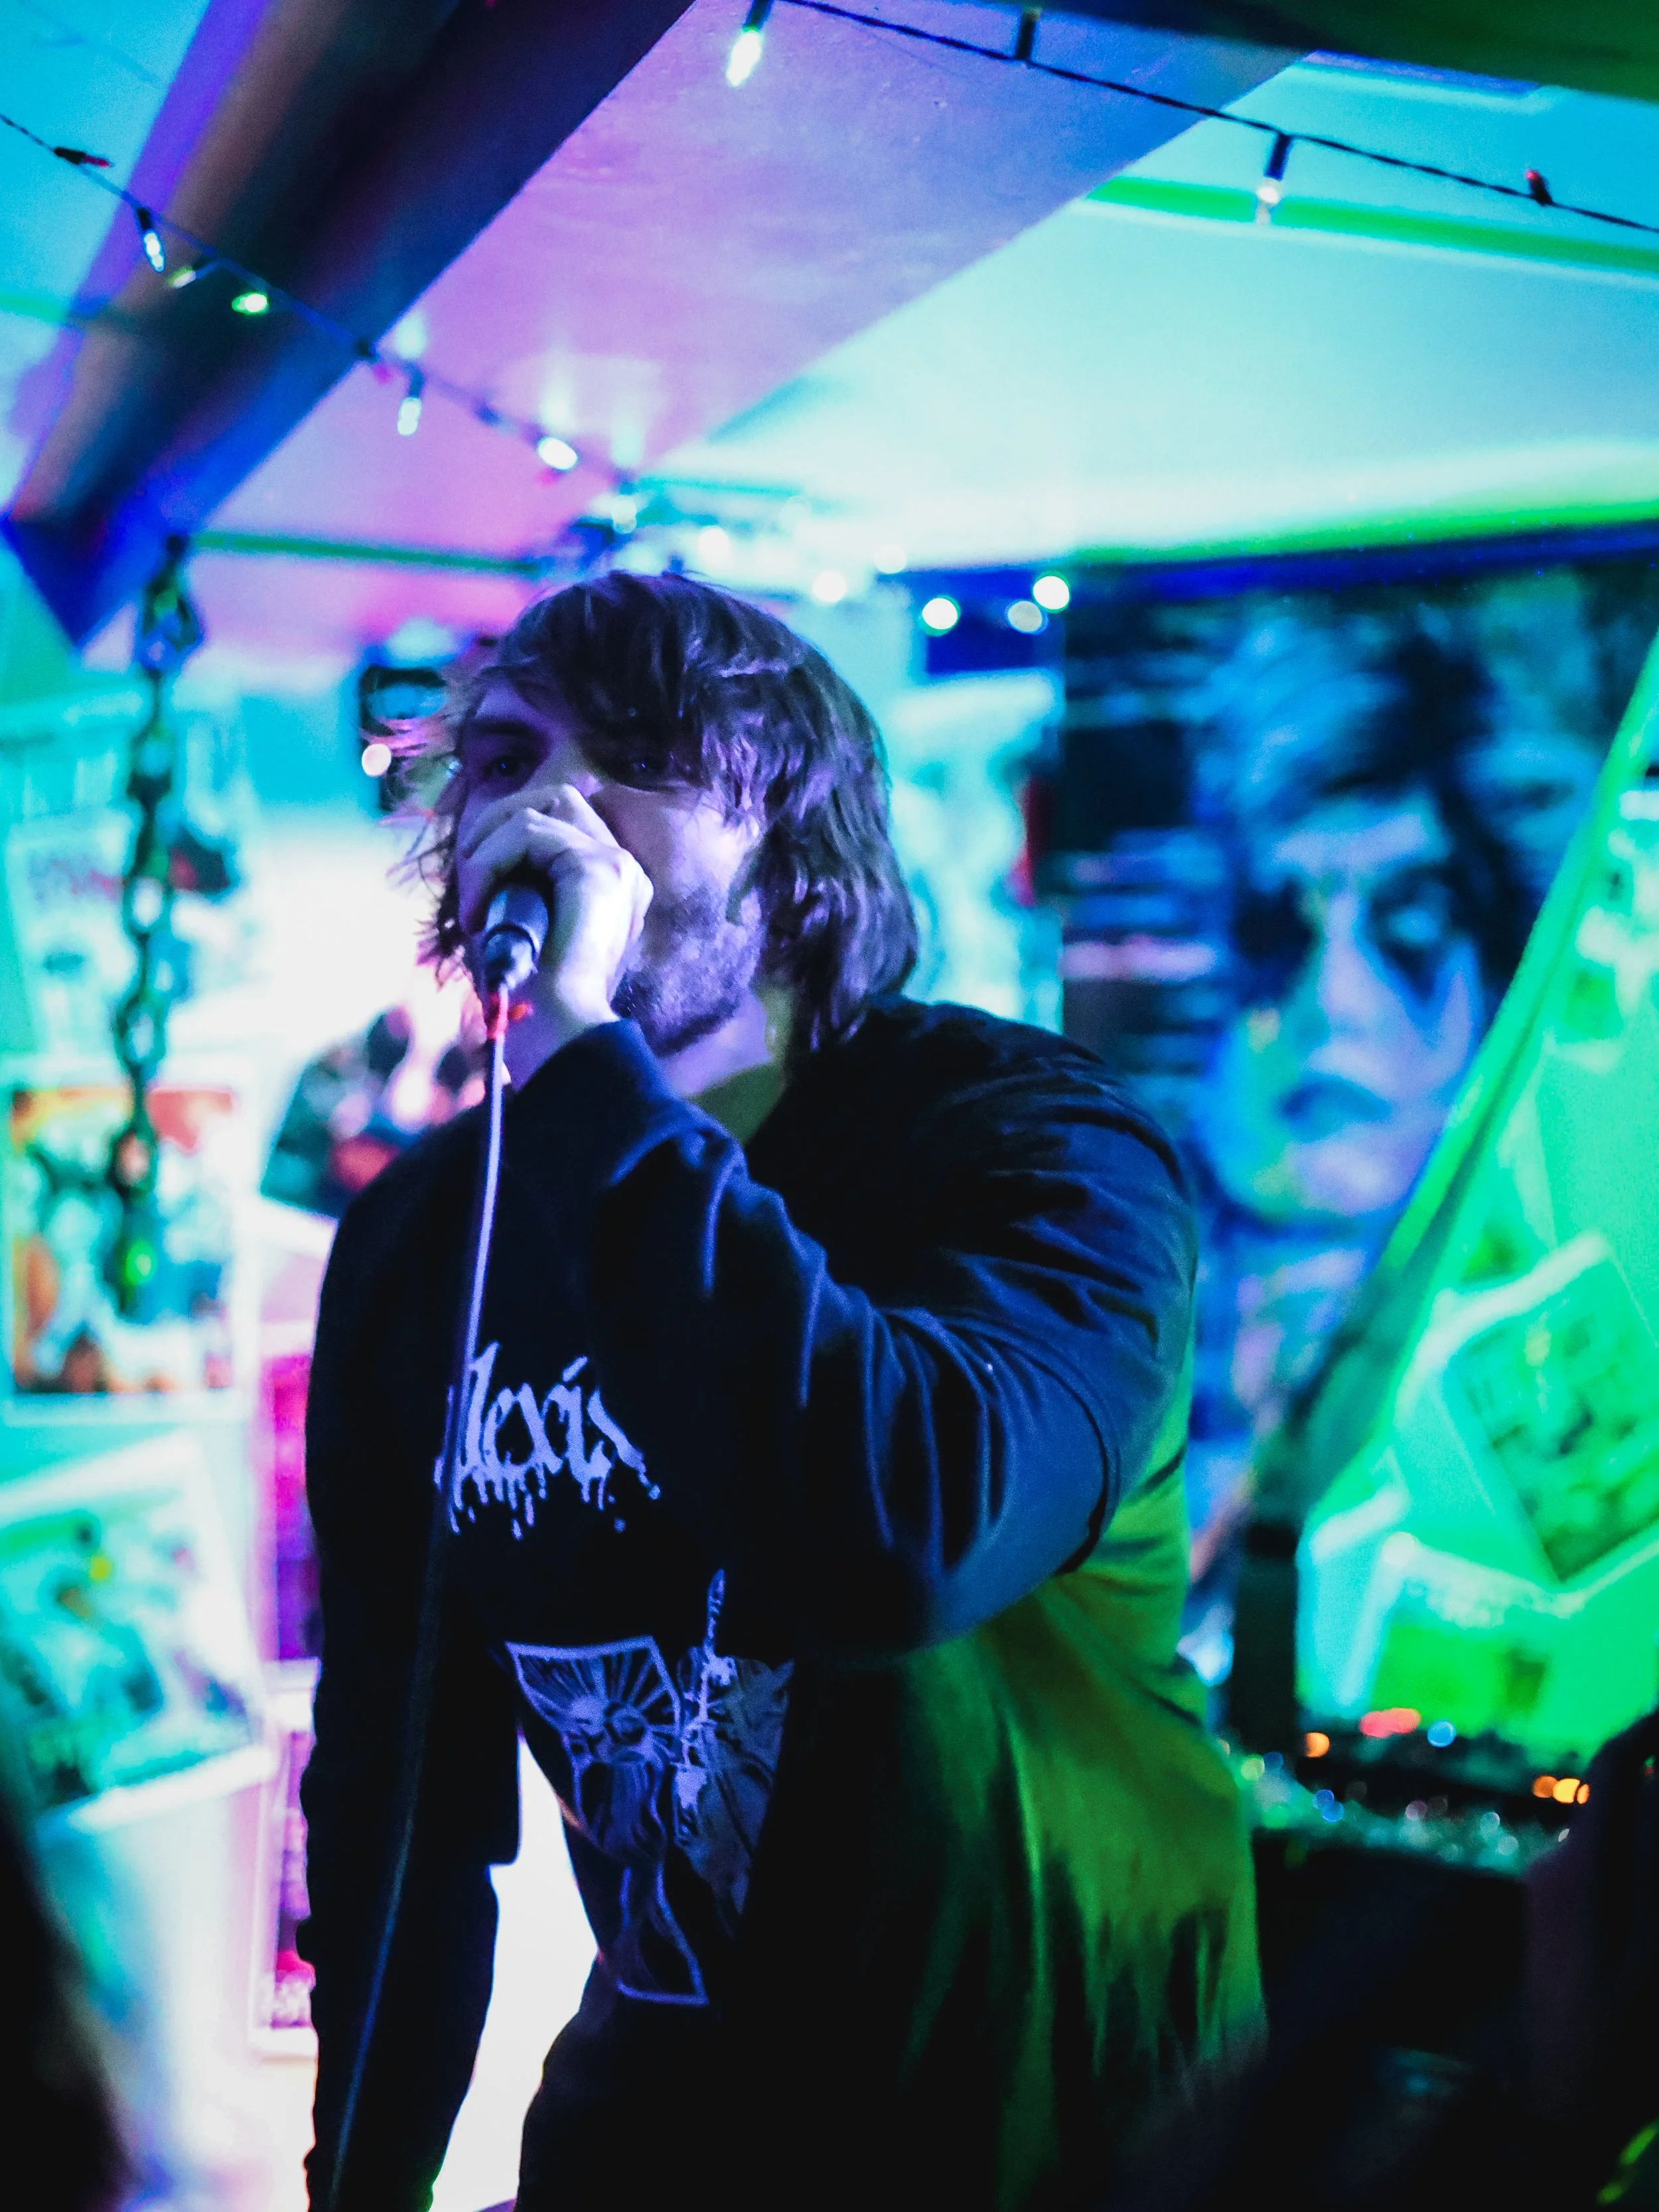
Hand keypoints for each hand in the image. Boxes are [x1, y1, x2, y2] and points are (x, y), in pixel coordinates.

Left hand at [458, 779, 652, 1080]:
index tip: (477, 880)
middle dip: (497, 824)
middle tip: (469, 880)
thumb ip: (517, 888)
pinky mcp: (598, 869)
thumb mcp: (519, 929)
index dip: (510, 833)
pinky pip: (529, 833)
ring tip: (472, 907)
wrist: (557, 1039)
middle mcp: (624, 870)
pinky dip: (488, 865)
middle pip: (557, 797)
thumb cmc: (531, 1000)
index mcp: (613, 887)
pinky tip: (478, 915)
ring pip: (538, 809)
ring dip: (487, 851)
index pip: (563, 819)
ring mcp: (617, 866)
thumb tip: (477, 855)